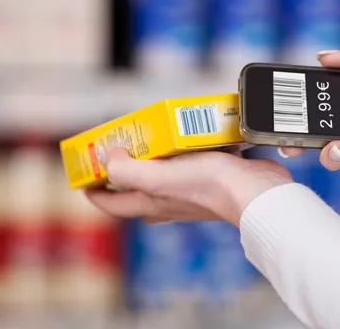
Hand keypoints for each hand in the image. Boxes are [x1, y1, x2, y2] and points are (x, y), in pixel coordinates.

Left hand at [85, 146, 292, 225]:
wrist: (256, 191)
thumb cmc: (209, 186)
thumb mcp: (160, 178)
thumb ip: (128, 171)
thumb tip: (105, 157)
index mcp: (153, 203)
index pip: (113, 205)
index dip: (94, 192)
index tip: (83, 178)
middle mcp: (170, 200)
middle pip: (136, 192)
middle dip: (120, 176)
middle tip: (116, 150)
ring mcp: (192, 191)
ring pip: (163, 177)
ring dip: (153, 160)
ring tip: (150, 137)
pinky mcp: (213, 177)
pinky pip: (190, 165)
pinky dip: (184, 152)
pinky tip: (188, 135)